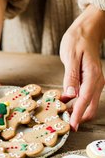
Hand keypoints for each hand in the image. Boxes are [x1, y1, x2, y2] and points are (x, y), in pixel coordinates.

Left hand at [60, 4, 104, 130]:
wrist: (87, 30)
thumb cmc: (77, 41)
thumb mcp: (71, 57)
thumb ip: (71, 77)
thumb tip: (71, 96)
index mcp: (93, 76)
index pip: (85, 100)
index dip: (77, 115)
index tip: (71, 126)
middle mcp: (97, 82)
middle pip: (89, 106)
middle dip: (77, 117)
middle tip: (62, 123)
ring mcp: (94, 82)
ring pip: (88, 103)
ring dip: (76, 111)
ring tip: (60, 114)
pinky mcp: (89, 81)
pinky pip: (84, 97)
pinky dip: (75, 103)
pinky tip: (63, 103)